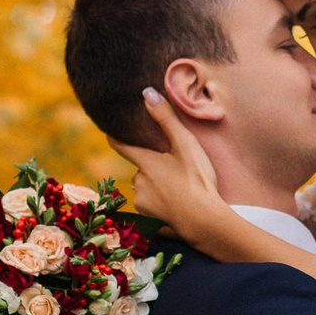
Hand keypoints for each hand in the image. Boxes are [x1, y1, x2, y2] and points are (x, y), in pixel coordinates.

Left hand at [113, 89, 231, 248]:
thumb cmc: (197, 180)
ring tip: (181, 189)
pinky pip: (151, 207)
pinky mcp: (148, 220)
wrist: (204, 221)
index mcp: (145, 162)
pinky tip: (178, 205)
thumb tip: (146, 93)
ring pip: (146, 188)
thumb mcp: (185, 145)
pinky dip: (161, 204)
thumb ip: (166, 119)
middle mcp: (138, 182)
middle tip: (175, 169)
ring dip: (157, 187)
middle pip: (141, 169)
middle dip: (152, 167)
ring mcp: (142, 202)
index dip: (116, 137)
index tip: (111, 131)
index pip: (122, 145)